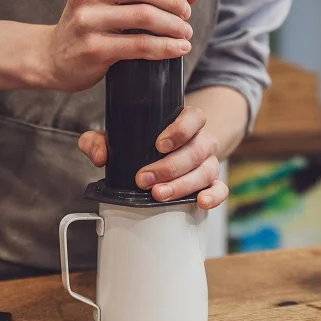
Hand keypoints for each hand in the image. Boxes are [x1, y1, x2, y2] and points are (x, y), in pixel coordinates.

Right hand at [40, 0, 197, 92]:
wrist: (52, 59)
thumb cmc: (89, 27)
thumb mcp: (106, 2)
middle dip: (173, 1)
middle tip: (185, 13)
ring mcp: (87, 21)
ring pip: (144, 16)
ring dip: (174, 25)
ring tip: (185, 33)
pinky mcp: (94, 48)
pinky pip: (139, 45)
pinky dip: (165, 47)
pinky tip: (177, 49)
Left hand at [78, 106, 228, 209]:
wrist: (171, 151)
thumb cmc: (146, 142)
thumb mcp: (122, 135)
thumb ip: (100, 140)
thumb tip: (99, 155)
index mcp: (186, 121)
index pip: (193, 118)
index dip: (179, 130)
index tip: (159, 144)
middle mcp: (201, 140)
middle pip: (195, 151)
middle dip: (169, 167)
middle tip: (144, 178)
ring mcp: (209, 161)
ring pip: (205, 171)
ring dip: (181, 185)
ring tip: (158, 194)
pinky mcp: (212, 182)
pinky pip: (220, 188)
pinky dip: (213, 196)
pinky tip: (200, 202)